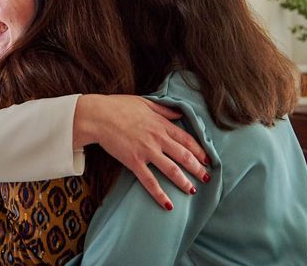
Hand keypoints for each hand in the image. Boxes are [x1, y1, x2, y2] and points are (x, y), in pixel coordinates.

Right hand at [75, 94, 209, 209]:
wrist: (98, 116)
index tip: (208, 159)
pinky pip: (150, 181)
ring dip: (184, 182)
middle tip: (207, 178)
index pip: (187, 139)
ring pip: (172, 170)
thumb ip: (164, 109)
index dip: (200, 151)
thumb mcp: (145, 102)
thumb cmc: (118, 106)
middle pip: (184, 156)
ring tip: (192, 191)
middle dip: (198, 169)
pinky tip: (168, 204)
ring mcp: (147, 151)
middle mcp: (158, 139)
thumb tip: (179, 113)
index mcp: (161, 124)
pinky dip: (160, 194)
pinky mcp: (134, 162)